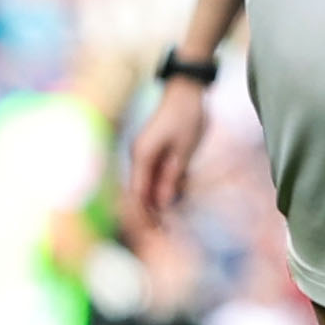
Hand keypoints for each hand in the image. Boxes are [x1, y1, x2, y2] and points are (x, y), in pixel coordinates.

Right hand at [125, 81, 208, 231]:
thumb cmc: (187, 116)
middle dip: (151, 213)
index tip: (154, 232)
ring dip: (159, 201)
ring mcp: (144, 154)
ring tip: (171, 223)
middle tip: (165, 233)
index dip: (144, 215)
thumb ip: (172, 177)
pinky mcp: (153, 152)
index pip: (138, 193)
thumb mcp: (184, 149)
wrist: (186, 91)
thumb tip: (163, 204)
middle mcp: (138, 156)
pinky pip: (156, 175)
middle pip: (140, 193)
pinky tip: (177, 196)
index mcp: (142, 155)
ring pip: (148, 186)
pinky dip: (166, 187)